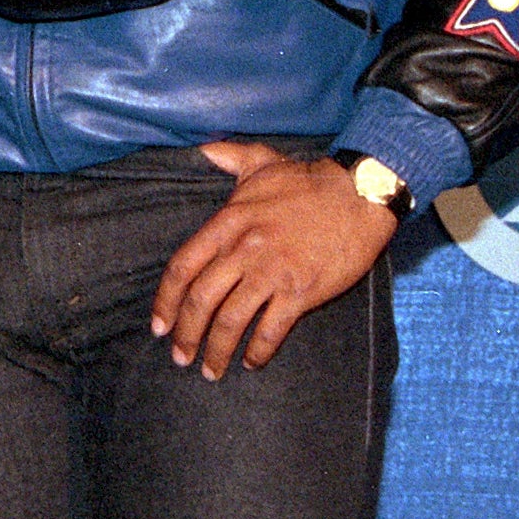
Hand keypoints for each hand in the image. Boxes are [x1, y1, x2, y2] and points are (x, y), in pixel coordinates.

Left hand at [150, 142, 394, 376]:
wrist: (359, 194)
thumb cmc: (308, 181)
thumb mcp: (262, 162)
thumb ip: (228, 157)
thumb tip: (202, 149)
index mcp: (228, 223)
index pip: (182, 267)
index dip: (165, 300)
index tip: (159, 324)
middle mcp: (244, 250)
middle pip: (201, 301)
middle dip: (185, 334)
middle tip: (180, 356)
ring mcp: (272, 272)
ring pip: (232, 320)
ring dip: (217, 350)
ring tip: (211, 369)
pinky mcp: (301, 291)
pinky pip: (271, 330)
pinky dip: (258, 351)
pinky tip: (252, 362)